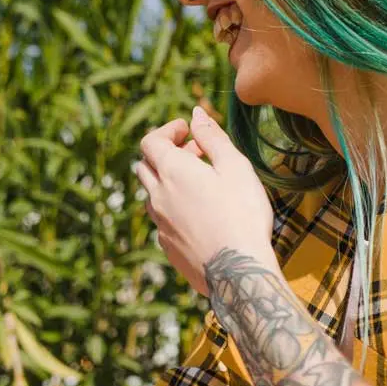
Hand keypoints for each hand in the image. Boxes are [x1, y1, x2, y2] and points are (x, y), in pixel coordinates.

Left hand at [135, 107, 277, 295]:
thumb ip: (212, 137)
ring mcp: (159, 223)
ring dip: (168, 181)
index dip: (166, 130)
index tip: (186, 130)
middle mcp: (157, 197)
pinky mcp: (166, 246)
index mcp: (171, 172)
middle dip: (166, 153)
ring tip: (200, 182)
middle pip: (145, 165)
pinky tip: (199, 213)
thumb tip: (195, 113)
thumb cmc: (242, 214)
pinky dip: (173, 206)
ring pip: (152, 193)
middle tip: (195, 153)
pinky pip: (162, 218)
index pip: (150, 141)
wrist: (237, 272)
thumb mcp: (234, 166)